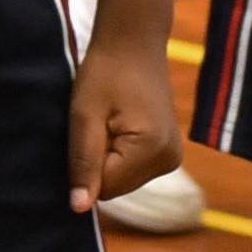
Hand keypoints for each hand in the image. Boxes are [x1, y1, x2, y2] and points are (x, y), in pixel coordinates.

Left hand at [67, 27, 178, 217]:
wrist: (134, 43)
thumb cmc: (105, 72)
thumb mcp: (84, 115)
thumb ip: (83, 162)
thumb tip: (79, 208)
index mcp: (152, 151)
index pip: (104, 189)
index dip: (85, 165)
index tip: (86, 131)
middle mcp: (170, 161)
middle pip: (115, 188)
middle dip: (97, 162)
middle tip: (97, 123)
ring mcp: (172, 158)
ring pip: (122, 180)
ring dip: (107, 158)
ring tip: (107, 120)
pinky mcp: (168, 153)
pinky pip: (132, 169)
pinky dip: (118, 154)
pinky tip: (117, 125)